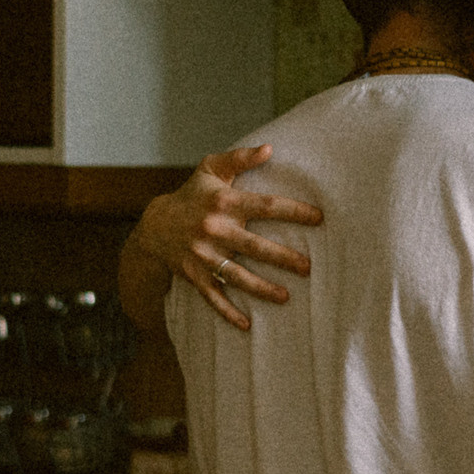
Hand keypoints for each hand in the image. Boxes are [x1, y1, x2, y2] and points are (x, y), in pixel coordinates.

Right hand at [138, 146, 325, 330]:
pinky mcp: (193, 275)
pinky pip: (212, 296)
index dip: (293, 211)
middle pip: (254, 246)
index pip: (265, 206)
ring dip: (260, 288)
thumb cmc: (193, 195)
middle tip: (308, 268)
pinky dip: (227, 312)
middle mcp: (213, 229)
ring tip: (285, 297)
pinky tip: (247, 325)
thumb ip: (239, 158)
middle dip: (282, 258)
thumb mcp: (211, 170)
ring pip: (235, 275)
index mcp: (224, 202)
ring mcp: (202, 254)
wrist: (153, 226)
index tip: (320, 218)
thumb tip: (269, 148)